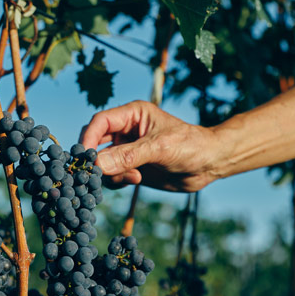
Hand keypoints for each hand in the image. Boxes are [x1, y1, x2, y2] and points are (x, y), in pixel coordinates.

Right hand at [79, 100, 223, 191]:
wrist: (209, 165)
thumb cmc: (191, 146)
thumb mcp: (159, 148)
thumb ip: (127, 156)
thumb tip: (97, 165)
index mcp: (132, 114)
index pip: (100, 122)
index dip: (89, 138)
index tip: (85, 157)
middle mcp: (126, 130)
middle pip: (95, 142)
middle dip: (95, 158)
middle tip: (96, 173)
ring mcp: (127, 150)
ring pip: (102, 162)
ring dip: (110, 173)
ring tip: (132, 177)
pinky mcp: (131, 167)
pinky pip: (111, 175)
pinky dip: (117, 180)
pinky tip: (135, 180)